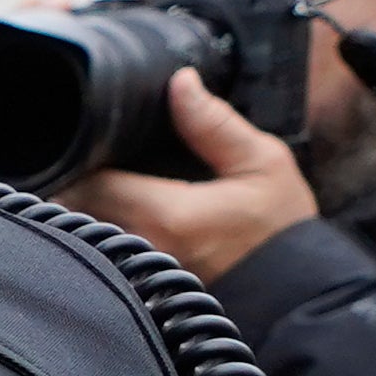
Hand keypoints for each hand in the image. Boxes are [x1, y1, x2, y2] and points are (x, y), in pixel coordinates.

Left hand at [68, 67, 319, 285]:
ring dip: (87, 207)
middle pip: (78, 208)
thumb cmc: (281, 232)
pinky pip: (104, 253)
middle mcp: (140, 248)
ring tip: (106, 180)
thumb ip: (213, 123)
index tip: (91, 135)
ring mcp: (136, 274)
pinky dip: (103, 230)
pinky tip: (120, 213)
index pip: (90, 181)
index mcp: (164, 215)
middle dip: (79, 179)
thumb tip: (180, 81)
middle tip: (94, 153)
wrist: (297, 294)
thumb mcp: (261, 164)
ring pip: (86, 233)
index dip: (82, 156)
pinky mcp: (141, 288)